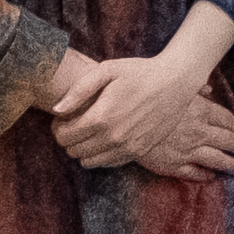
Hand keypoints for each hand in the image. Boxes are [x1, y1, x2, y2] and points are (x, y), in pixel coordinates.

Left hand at [43, 52, 233, 177]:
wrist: (176, 82)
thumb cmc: (140, 72)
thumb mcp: (107, 70)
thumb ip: (79, 90)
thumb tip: (57, 110)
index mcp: (102, 117)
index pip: (64, 136)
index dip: (58, 127)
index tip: (63, 117)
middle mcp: (113, 137)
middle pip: (73, 150)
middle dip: (68, 138)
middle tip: (74, 123)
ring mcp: (127, 148)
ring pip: (88, 161)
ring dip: (82, 148)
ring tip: (90, 131)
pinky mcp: (138, 152)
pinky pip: (107, 163)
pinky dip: (100, 154)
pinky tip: (106, 136)